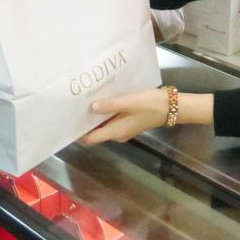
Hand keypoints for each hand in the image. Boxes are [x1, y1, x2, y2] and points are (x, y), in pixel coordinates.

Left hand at [80, 90, 213, 144]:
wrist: (172, 107)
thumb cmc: (150, 105)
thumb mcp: (129, 102)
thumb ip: (110, 106)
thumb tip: (91, 108)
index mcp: (116, 131)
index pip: (91, 139)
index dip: (78, 134)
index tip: (67, 124)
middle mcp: (118, 133)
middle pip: (95, 132)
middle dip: (84, 123)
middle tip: (72, 108)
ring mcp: (124, 128)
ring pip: (103, 125)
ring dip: (94, 117)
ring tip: (83, 101)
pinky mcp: (129, 121)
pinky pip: (111, 120)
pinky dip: (104, 113)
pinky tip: (101, 100)